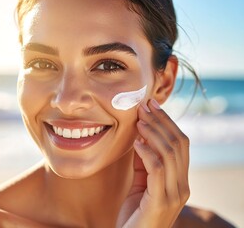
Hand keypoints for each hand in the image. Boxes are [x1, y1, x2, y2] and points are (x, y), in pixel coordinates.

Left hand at [116, 99, 189, 227]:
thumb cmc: (134, 212)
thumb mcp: (140, 182)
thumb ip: (143, 162)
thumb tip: (140, 137)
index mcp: (180, 180)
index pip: (180, 144)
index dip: (167, 122)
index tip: (152, 105)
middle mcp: (182, 186)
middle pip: (178, 144)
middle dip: (161, 122)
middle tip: (145, 107)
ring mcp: (174, 195)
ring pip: (170, 154)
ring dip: (153, 133)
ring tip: (139, 121)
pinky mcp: (161, 202)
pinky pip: (157, 169)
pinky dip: (147, 152)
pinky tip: (137, 143)